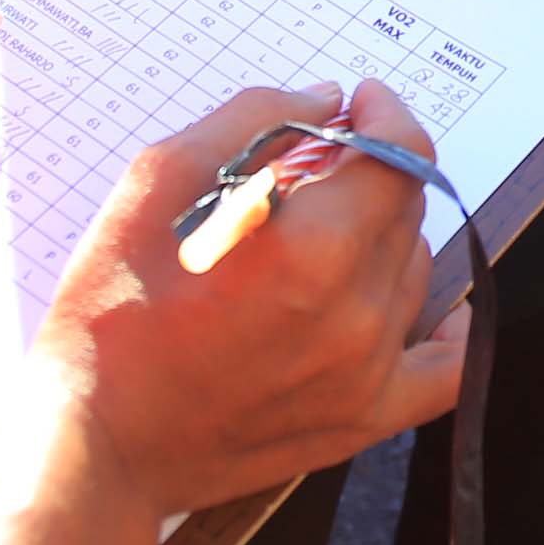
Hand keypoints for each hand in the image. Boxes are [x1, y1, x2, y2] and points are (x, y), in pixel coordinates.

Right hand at [36, 82, 463, 523]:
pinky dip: (446, 327)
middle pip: (406, 207)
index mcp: (310, 249)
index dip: (386, 114)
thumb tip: (324, 97)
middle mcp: (355, 310)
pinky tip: (423, 305)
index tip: (361, 102)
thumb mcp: (155, 188)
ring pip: (415, 267)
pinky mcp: (365, 418)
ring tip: (315, 243)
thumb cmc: (110, 317)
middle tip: (312, 175)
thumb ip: (249, 123)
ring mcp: (368, 370)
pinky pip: (446, 367)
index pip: (398, 154)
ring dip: (381, 238)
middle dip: (369, 173)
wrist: (96, 447)